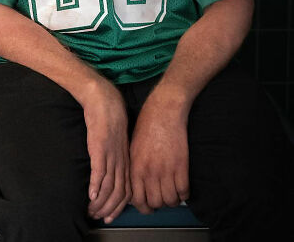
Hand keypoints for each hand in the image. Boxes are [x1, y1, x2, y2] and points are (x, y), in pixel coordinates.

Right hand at [81, 79, 130, 223]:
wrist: (104, 97)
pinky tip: (90, 195)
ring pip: (108, 186)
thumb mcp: (115, 136)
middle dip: (109, 208)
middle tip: (100, 217)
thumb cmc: (109, 113)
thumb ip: (114, 151)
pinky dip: (95, 187)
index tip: (110, 214)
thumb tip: (108, 163)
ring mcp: (110, 155)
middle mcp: (120, 160)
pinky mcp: (100, 148)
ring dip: (100, 202)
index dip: (119, 205)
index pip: (126, 189)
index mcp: (125, 158)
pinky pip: (99, 172)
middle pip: (118, 193)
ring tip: (92, 210)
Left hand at [129, 92, 189, 213]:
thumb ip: (134, 167)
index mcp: (135, 167)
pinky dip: (184, 193)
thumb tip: (136, 185)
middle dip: (159, 204)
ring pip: (170, 200)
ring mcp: (166, 170)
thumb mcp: (132, 147)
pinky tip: (181, 186)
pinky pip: (184, 191)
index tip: (148, 205)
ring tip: (172, 192)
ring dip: (172, 200)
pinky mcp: (181, 166)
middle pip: (155, 203)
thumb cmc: (146, 125)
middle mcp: (149, 172)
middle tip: (161, 198)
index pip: (137, 199)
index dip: (143, 206)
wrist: (163, 111)